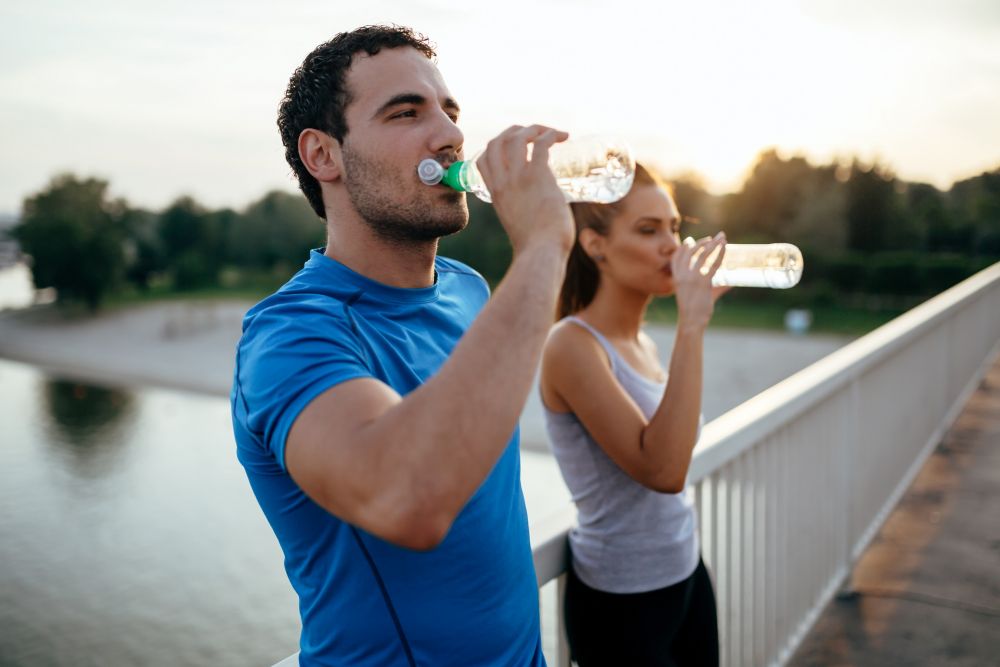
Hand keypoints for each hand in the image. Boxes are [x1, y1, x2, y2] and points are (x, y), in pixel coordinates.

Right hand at [475, 125, 574, 254]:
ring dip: (535, 128)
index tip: (515, 146)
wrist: (541, 254)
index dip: (496, 146)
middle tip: (535, 134)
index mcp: (496, 193)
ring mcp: (519, 178)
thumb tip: (544, 210)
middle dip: (515, 131)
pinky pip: (542, 143)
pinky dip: (552, 134)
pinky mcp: (538, 176)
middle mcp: (503, 182)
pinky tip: (563, 136)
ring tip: (553, 133)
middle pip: (497, 141)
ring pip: (518, 136)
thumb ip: (523, 211)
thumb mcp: (518, 223)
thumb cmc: (535, 246)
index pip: (483, 159)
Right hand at [670, 232, 726, 329]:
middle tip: (714, 237)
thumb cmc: (694, 311)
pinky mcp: (703, 283)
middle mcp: (683, 276)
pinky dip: (720, 254)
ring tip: (722, 237)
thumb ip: (714, 286)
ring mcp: (692, 279)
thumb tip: (730, 282)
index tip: (691, 240)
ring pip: (703, 255)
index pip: (676, 257)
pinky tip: (725, 248)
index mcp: (677, 278)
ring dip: (713, 244)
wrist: (691, 322)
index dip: (683, 247)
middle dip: (703, 242)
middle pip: (691, 252)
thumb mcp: (697, 295)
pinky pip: (714, 265)